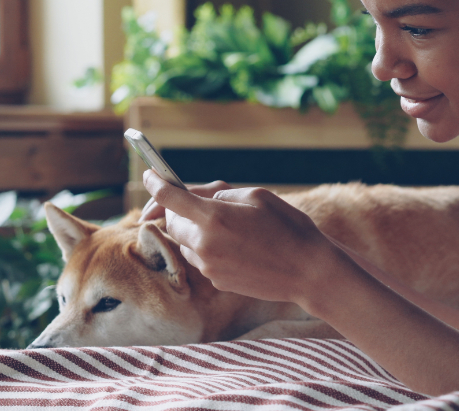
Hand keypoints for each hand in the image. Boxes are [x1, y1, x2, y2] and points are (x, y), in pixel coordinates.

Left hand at [142, 169, 334, 303]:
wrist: (308, 271)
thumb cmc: (288, 227)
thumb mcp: (256, 196)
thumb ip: (220, 195)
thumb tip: (196, 198)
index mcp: (214, 218)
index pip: (170, 199)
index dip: (156, 185)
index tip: (149, 177)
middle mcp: (205, 245)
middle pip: (173, 224)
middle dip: (178, 212)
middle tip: (197, 204)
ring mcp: (209, 267)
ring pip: (185, 244)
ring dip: (195, 232)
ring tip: (230, 228)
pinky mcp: (217, 282)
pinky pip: (202, 260)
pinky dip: (209, 249)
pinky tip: (237, 247)